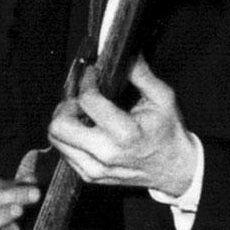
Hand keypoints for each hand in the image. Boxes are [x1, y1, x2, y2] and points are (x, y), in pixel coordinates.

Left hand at [49, 55, 196, 199]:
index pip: (88, 101)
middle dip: (66, 105)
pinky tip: (86, 129)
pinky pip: (64, 152)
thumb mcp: (162, 98)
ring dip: (65, 121)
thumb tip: (125, 53)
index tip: (92, 74)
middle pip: (59, 126)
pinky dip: (69, 136)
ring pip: (56, 139)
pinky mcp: (88, 176)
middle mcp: (105, 154)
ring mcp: (94, 169)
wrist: (173, 169)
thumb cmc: (168, 133)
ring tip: (82, 113)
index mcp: (125, 134)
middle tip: (81, 98)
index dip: (86, 82)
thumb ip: (140, 73)